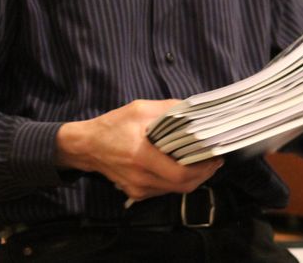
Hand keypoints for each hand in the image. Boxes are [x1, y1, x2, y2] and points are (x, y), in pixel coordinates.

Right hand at [56, 99, 221, 203]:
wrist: (86, 146)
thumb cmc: (112, 126)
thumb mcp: (140, 109)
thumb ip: (169, 109)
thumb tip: (195, 110)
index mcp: (142, 156)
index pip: (180, 174)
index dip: (203, 168)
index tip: (216, 156)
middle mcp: (140, 178)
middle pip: (182, 186)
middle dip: (203, 174)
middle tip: (214, 159)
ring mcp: (138, 189)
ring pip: (175, 190)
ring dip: (192, 178)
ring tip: (202, 160)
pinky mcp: (136, 193)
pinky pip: (164, 190)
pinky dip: (177, 180)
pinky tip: (183, 166)